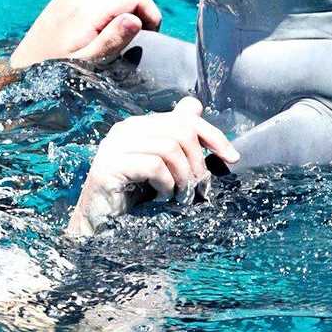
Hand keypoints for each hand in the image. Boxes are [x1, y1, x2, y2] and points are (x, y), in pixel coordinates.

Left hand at [9, 0, 162, 69]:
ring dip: (119, 18)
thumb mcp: (86, 64)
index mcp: (86, 7)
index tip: (146, 40)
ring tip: (108, 44)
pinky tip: (94, 37)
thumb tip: (134, 19)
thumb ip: (111, 42)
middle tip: (126, 47)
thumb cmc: (54, 74)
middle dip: (134, 18)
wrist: (20, 71)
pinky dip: (105, 15)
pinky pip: (98, 0)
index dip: (150, 16)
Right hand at [66, 97, 239, 237]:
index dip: (214, 135)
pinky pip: (153, 165)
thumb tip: (195, 106)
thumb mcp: (161, 166)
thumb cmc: (132, 197)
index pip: (185, 116)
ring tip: (179, 195)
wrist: (99, 226)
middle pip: (181, 130)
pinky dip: (166, 184)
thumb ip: (175, 139)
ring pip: (170, 147)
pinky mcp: (109, 166)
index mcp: (140, 125)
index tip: (232, 158)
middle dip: (198, 161)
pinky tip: (161, 197)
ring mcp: (115, 146)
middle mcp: (126, 129)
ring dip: (183, 176)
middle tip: (197, 187)